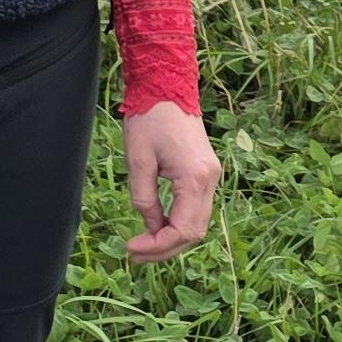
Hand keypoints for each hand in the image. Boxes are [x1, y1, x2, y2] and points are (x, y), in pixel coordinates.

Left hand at [121, 101, 221, 261]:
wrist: (168, 87)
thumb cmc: (150, 119)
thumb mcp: (138, 161)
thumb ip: (144, 198)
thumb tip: (149, 227)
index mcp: (195, 178)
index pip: (182, 230)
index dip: (157, 246)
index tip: (131, 247)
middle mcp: (210, 180)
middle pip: (194, 232)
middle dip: (164, 249)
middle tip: (133, 254)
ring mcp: (211, 177)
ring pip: (197, 223)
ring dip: (171, 239)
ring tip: (142, 244)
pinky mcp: (205, 172)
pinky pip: (196, 209)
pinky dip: (177, 223)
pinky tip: (155, 227)